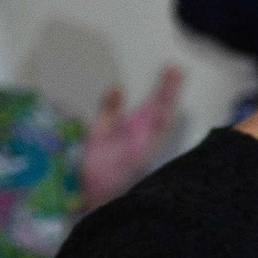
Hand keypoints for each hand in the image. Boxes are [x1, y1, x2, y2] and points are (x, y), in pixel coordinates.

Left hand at [80, 66, 183, 209]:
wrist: (82, 190)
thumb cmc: (93, 164)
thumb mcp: (102, 129)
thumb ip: (111, 108)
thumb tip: (118, 86)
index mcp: (137, 128)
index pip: (154, 103)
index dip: (165, 85)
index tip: (173, 67)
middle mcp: (143, 137)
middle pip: (160, 109)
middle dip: (169, 89)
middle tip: (176, 68)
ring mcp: (143, 148)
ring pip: (160, 122)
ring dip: (166, 103)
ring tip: (173, 86)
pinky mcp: (137, 160)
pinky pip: (150, 142)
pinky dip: (158, 128)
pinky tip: (162, 112)